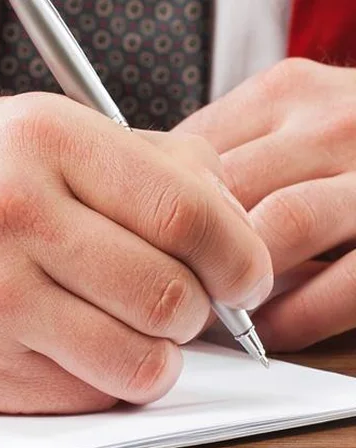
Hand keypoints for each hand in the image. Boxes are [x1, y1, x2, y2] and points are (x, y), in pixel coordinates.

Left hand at [177, 58, 355, 351]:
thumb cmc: (350, 143)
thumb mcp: (290, 117)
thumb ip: (230, 150)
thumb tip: (149, 207)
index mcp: (287, 95)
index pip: (191, 152)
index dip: (154, 209)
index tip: (135, 245)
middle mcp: (333, 125)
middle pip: (226, 191)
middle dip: (185, 251)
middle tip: (161, 289)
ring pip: (277, 232)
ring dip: (233, 284)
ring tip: (211, 311)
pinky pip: (338, 288)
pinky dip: (291, 318)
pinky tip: (270, 330)